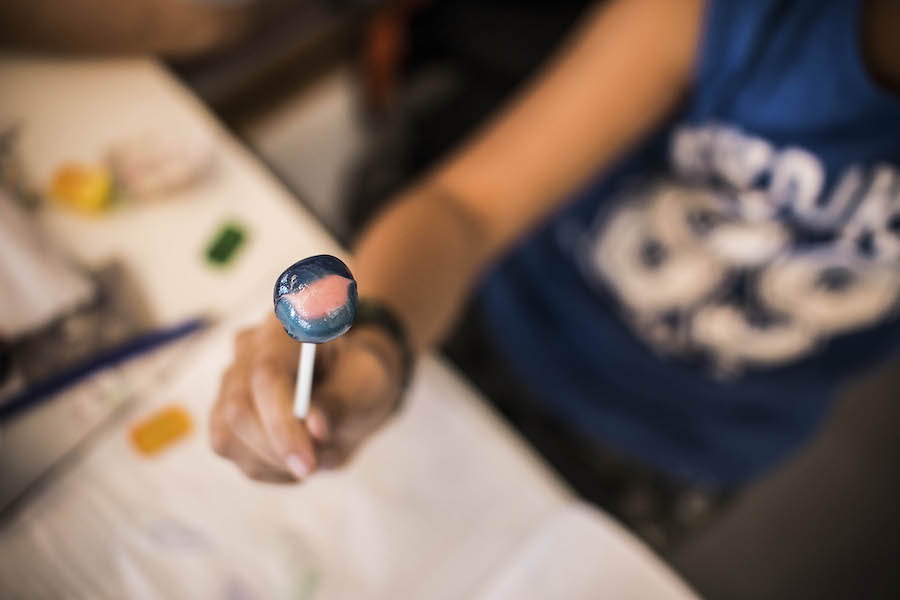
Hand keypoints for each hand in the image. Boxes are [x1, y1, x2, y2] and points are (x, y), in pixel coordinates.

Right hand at [210, 314, 405, 482]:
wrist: (349, 381)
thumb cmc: (359, 379)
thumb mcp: (368, 388)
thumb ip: (343, 404)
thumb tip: (315, 430)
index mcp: (287, 326)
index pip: (267, 375)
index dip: (282, 422)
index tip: (308, 463)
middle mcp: (249, 347)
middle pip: (238, 409)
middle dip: (275, 450)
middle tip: (312, 468)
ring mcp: (229, 379)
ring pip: (228, 436)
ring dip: (272, 462)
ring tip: (313, 455)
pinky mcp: (221, 411)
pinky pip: (230, 450)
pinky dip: (266, 466)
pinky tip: (295, 454)